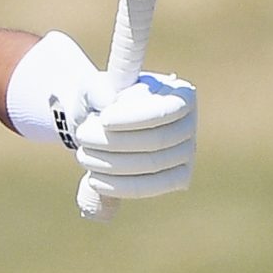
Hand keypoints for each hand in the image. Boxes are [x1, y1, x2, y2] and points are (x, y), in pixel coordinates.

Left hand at [75, 73, 196, 202]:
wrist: (101, 123)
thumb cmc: (101, 99)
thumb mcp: (94, 86)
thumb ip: (99, 89)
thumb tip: (109, 102)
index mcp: (181, 93)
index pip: (163, 111)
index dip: (133, 118)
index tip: (103, 119)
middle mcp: (191, 123)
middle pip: (157, 141)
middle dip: (113, 142)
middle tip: (82, 136)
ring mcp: (188, 152)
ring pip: (152, 165)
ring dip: (111, 164)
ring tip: (83, 155)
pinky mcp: (179, 177)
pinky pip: (152, 187)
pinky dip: (121, 187)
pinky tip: (94, 180)